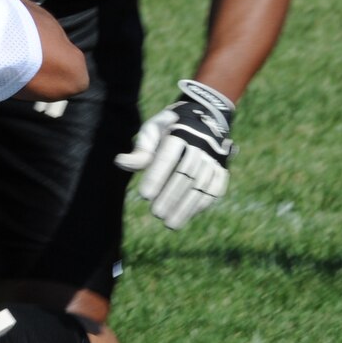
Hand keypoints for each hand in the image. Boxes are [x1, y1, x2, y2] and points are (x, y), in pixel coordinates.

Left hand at [114, 79, 234, 229]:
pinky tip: (187, 215)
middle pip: (185, 174)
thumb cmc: (167, 130)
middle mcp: (199, 144)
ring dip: (186, 206)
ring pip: (200, 185)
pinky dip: (201, 204)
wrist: (201, 119)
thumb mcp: (151, 131)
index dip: (156, 177)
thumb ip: (140, 150)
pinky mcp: (220, 169)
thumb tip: (120, 162)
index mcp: (179, 133)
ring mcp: (212, 158)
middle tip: (156, 213)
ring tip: (169, 223)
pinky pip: (214, 189)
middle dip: (171, 196)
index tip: (144, 195)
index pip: (167, 157)